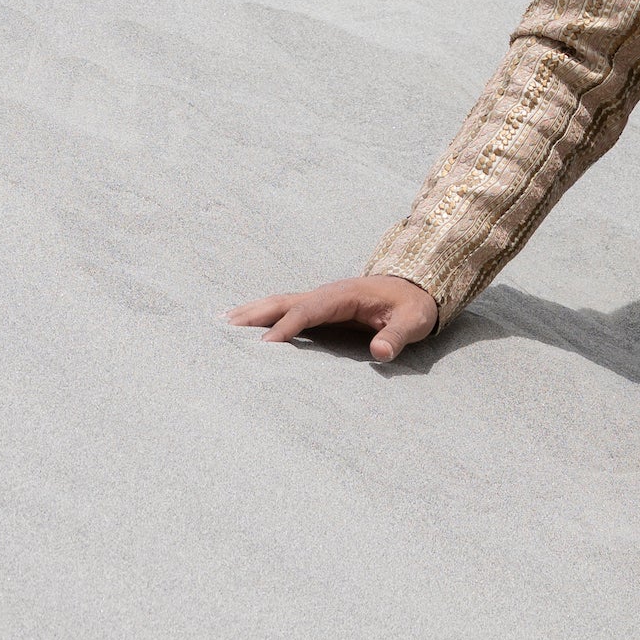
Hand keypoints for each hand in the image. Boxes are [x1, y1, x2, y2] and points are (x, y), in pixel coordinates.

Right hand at [228, 273, 441, 366]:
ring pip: (280, 303)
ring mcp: (321, 299)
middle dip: (255, 314)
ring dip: (252, 312)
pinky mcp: (321, 309)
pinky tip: (245, 325)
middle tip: (223, 327)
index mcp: (344, 295)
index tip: (265, 345)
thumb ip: (397, 336)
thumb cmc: (414, 306)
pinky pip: (287, 311)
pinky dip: (264, 316)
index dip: (286, 326)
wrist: (418, 287)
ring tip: (221, 324)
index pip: (308, 310)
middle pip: (284, 301)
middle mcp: (327, 294)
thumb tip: (380, 353)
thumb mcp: (413, 321)